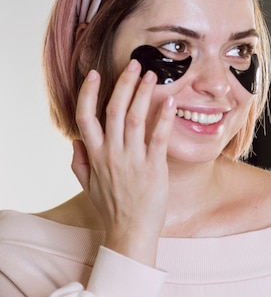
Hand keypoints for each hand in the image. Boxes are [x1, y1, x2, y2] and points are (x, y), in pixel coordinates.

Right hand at [72, 59, 175, 265]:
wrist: (130, 232)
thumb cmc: (111, 209)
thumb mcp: (87, 186)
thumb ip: (79, 163)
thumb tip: (75, 142)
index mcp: (94, 155)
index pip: (85, 117)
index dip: (88, 93)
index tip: (95, 74)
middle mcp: (112, 154)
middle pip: (113, 109)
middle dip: (123, 83)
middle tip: (134, 64)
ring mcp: (132, 160)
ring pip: (134, 118)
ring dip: (143, 93)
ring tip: (152, 75)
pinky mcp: (153, 168)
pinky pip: (158, 137)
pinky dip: (163, 118)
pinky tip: (169, 102)